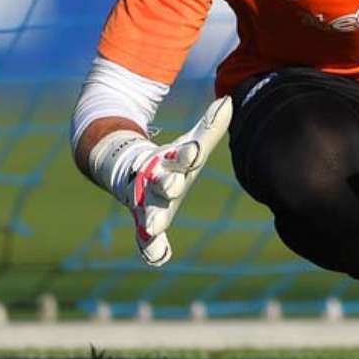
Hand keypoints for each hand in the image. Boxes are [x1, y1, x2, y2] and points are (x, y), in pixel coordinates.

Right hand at [89, 97, 231, 265]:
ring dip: (152, 220)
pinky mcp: (144, 222)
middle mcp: (156, 180)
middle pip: (163, 182)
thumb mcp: (191, 143)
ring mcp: (147, 202)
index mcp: (170, 160)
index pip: (181, 156)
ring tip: (154, 229)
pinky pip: (146, 239)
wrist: (129, 171)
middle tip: (173, 186)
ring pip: (149, 211)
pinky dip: (151, 249)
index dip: (187, 153)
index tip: (192, 151)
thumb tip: (229, 100)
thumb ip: (211, 126)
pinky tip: (158, 258)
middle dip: (167, 184)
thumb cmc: (171, 160)